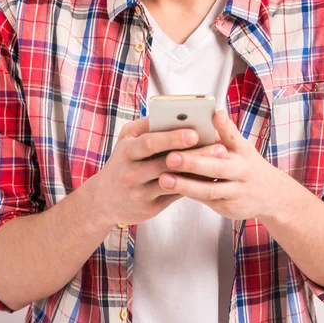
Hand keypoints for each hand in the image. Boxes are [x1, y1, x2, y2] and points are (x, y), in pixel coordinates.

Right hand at [97, 115, 228, 225]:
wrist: (104, 201)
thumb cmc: (122, 161)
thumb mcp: (126, 140)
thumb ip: (146, 126)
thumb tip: (172, 114)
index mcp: (126, 151)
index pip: (150, 142)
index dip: (172, 138)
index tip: (194, 132)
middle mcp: (131, 173)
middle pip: (165, 163)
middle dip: (193, 155)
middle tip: (217, 147)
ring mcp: (140, 193)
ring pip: (174, 181)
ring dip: (198, 171)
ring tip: (219, 162)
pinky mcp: (150, 208)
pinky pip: (175, 195)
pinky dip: (193, 185)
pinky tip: (210, 176)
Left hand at [158, 110, 271, 220]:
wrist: (271, 195)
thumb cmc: (247, 164)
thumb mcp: (242, 146)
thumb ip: (227, 131)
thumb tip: (216, 112)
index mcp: (243, 152)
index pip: (230, 138)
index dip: (221, 128)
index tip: (205, 121)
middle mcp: (241, 172)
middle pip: (216, 168)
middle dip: (192, 163)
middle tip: (170, 157)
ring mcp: (236, 193)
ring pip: (209, 189)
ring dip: (185, 185)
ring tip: (164, 179)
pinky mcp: (228, 209)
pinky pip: (205, 200)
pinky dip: (188, 194)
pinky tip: (170, 190)